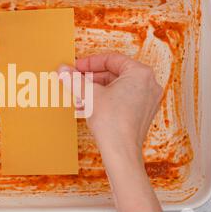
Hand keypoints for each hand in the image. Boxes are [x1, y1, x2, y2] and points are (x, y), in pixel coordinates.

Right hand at [59, 53, 163, 211]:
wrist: (121, 152)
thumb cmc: (111, 122)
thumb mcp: (89, 95)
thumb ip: (75, 80)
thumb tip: (62, 70)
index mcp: (140, 73)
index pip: (112, 59)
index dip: (90, 62)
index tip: (76, 67)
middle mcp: (148, 84)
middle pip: (114, 73)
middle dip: (91, 78)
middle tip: (75, 80)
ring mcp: (147, 100)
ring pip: (116, 88)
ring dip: (95, 90)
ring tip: (78, 96)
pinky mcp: (142, 114)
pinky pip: (121, 100)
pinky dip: (105, 100)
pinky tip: (86, 107)